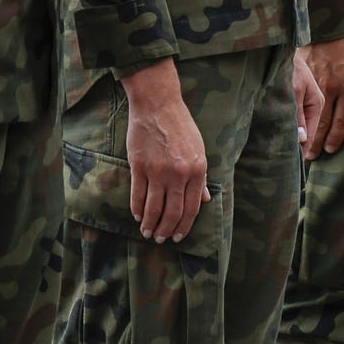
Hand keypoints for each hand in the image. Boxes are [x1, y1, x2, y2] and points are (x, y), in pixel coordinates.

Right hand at [121, 59, 209, 242]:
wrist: (158, 104)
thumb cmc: (180, 125)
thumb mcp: (199, 149)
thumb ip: (201, 177)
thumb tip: (206, 200)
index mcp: (197, 170)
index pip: (192, 208)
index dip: (184, 226)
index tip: (177, 236)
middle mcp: (179, 174)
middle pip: (173, 212)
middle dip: (166, 230)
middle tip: (160, 239)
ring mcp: (158, 171)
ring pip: (154, 208)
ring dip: (150, 224)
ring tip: (147, 232)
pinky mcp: (139, 166)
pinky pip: (138, 194)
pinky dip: (137, 208)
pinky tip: (137, 215)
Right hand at [297, 27, 343, 157]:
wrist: (335, 15)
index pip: (343, 119)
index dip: (337, 136)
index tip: (332, 149)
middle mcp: (332, 87)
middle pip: (324, 121)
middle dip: (318, 141)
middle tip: (313, 157)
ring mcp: (314, 79)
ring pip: (308, 112)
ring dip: (304, 132)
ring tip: (300, 147)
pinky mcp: (300, 70)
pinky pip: (296, 97)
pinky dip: (293, 112)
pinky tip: (289, 123)